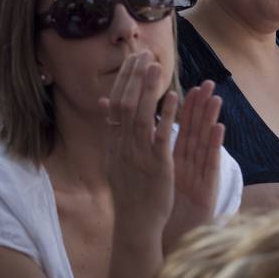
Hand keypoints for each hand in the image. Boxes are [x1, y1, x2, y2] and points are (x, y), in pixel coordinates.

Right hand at [101, 52, 177, 231]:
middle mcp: (123, 145)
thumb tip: (104, 100)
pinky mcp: (158, 165)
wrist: (135, 223)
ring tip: (155, 66)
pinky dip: (166, 116)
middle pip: (126, 104)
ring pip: (141, 116)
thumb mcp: (113, 157)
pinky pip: (161, 137)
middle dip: (134, 77)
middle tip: (144, 54)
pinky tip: (174, 98)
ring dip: (148, 89)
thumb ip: (111, 129)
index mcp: (114, 142)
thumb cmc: (128, 191)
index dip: (125, 79)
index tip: (134, 59)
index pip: (116, 103)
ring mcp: (139, 155)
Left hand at [162, 81, 224, 247]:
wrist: (165, 238)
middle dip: (200, 106)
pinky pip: (210, 164)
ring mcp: (198, 175)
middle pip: (195, 131)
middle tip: (207, 82)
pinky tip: (219, 128)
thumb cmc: (159, 208)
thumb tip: (139, 134)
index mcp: (173, 160)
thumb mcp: (152, 177)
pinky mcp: (206, 189)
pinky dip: (214, 145)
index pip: (179, 129)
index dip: (182, 107)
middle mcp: (188, 165)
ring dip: (211, 119)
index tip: (186, 85)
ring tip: (217, 97)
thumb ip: (149, 155)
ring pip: (205, 142)